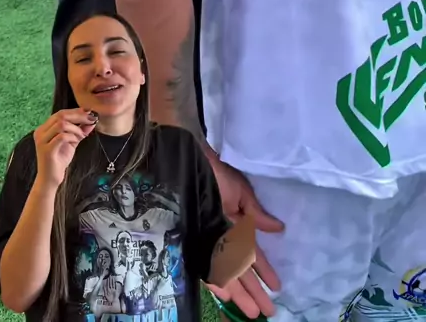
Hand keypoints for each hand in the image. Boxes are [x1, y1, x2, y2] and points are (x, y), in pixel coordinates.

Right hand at [34, 108, 96, 189]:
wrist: (50, 179)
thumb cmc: (59, 160)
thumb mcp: (71, 141)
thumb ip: (79, 130)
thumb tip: (91, 121)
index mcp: (44, 128)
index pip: (60, 113)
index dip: (76, 111)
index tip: (89, 112)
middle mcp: (40, 132)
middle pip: (60, 115)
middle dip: (78, 116)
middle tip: (90, 119)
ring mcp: (42, 141)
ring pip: (61, 124)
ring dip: (75, 128)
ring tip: (82, 135)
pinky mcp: (47, 150)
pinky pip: (61, 137)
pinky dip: (72, 136)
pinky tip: (76, 141)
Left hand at [207, 152, 282, 317]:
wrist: (192, 163)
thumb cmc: (217, 173)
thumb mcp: (242, 192)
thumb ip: (256, 214)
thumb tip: (279, 228)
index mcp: (236, 225)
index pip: (253, 253)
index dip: (264, 270)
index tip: (276, 287)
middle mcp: (223, 237)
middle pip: (241, 269)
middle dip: (254, 290)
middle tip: (267, 312)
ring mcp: (209, 240)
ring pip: (226, 272)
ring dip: (238, 291)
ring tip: (249, 312)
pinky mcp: (194, 239)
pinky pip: (206, 264)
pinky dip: (215, 279)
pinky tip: (224, 295)